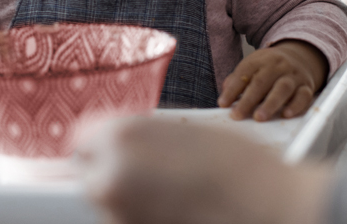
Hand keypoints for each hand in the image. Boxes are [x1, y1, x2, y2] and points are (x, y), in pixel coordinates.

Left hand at [79, 117, 332, 223]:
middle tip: (149, 175)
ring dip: (127, 198)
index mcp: (119, 136)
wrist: (264, 207)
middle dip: (110, 173)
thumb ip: (141, 138)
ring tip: (173, 194)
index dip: (102, 145)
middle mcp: (109, 176)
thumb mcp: (181, 131)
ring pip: (107, 203)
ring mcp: (118, 215)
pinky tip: (176, 210)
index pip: (82, 140)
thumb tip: (116, 149)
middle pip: (89, 174)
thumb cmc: (235, 165)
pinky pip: (128, 220)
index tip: (114, 152)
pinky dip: (143, 216)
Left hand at [218, 40, 327, 120]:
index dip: (232, 89)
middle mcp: (278, 66)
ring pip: (283, 88)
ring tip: (259, 117)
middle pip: (262, 82)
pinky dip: (295, 106)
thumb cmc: (270, 68)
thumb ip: (238, 80)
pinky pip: (303, 96)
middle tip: (238, 115)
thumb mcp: (253, 66)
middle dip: (248, 100)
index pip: (244, 72)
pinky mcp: (307, 86)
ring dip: (270, 104)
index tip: (223, 104)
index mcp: (260, 59)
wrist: (301, 56)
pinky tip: (286, 114)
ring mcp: (294, 76)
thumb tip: (225, 98)